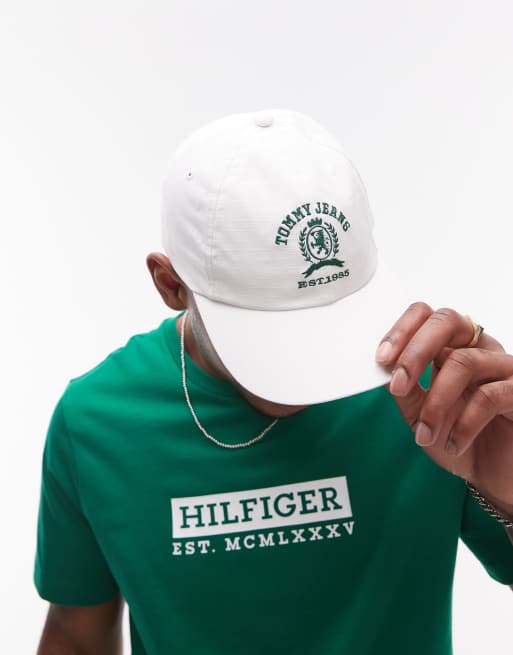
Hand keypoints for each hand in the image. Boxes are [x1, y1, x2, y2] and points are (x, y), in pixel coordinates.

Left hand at [376, 302, 512, 517]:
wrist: (491, 477)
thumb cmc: (458, 440)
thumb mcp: (419, 416)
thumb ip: (404, 390)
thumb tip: (382, 367)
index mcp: (451, 349)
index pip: (427, 317)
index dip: (402, 331)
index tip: (381, 359)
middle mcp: (478, 350)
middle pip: (447, 321)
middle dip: (415, 352)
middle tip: (399, 384)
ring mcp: (502, 368)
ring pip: (463, 361)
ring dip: (436, 401)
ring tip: (424, 434)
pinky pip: (489, 395)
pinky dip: (463, 423)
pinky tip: (453, 443)